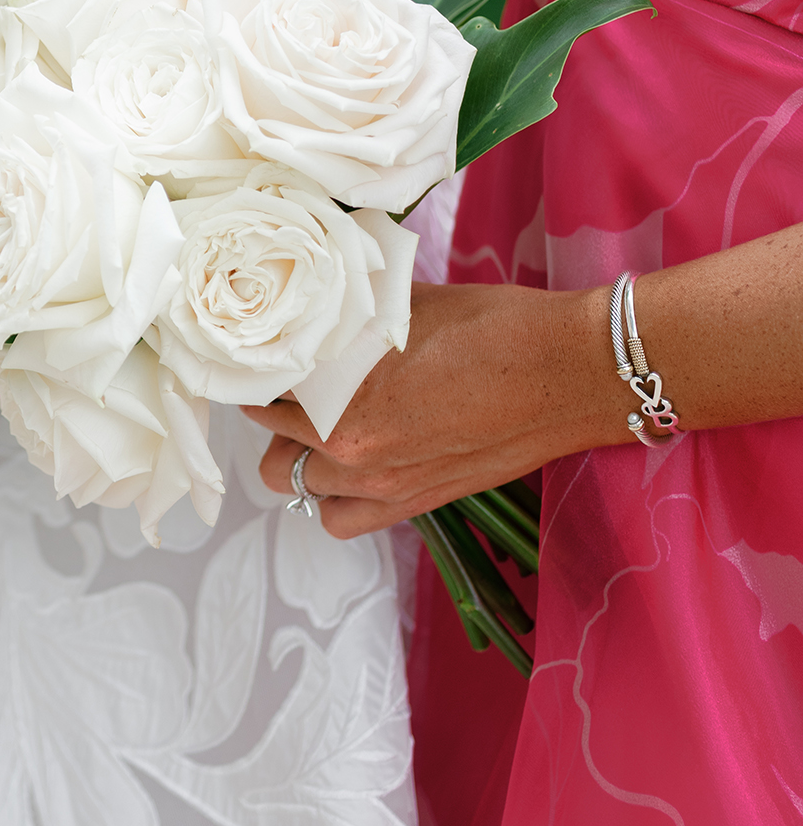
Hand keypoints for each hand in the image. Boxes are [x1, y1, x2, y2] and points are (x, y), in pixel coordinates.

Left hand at [251, 279, 626, 536]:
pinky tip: (352, 461)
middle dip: (272, 416)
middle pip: (269, 444)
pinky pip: (340, 520)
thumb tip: (320, 308)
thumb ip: (349, 321)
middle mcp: (351, 447)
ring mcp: (382, 485)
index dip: (258, 371)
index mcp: (339, 392)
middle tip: (290, 388)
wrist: (567, 370)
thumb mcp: (400, 305)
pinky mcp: (416, 504)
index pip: (262, 391)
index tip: (262, 357)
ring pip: (298, 485)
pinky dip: (333, 497)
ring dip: (298, 458)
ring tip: (317, 425)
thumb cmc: (493, 327)